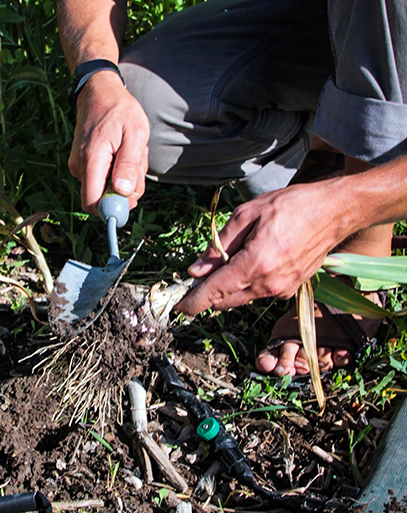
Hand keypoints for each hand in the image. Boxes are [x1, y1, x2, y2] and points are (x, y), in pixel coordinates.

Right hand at [68, 71, 149, 212]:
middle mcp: (79, 166)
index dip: (113, 209)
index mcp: (92, 159)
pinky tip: (123, 151)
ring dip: (125, 177)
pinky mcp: (82, 165)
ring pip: (105, 189)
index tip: (132, 197)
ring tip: (131, 151)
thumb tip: (123, 192)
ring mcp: (79, 166)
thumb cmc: (121, 110)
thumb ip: (128, 164)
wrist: (99, 92)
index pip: (93, 203)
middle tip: (138, 164)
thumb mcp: (135, 134)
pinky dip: (118, 171)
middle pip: (102, 199)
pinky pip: (102, 179)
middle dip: (126, 190)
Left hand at [176, 180, 349, 314]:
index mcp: (255, 264)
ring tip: (222, 264)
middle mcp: (269, 284)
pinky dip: (245, 285)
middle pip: (225, 301)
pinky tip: (246, 263)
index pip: (215, 292)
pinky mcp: (290, 290)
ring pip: (241, 298)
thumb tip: (196, 270)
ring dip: (226, 289)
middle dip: (207, 294)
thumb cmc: (291, 206)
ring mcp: (281, 290)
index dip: (193, 302)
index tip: (178, 307)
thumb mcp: (246, 215)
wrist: (334, 212)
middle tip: (195, 278)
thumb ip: (218, 245)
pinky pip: (258, 293)